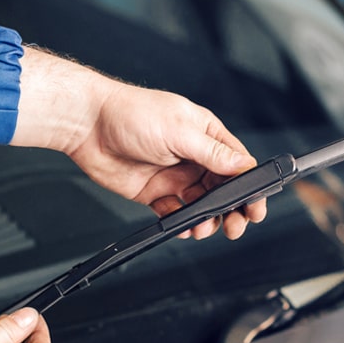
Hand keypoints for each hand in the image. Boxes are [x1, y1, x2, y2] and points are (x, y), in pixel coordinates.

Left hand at [11, 46, 266, 239]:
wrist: (88, 126)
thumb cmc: (131, 114)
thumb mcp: (180, 131)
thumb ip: (213, 153)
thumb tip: (243, 166)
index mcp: (206, 135)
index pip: (238, 164)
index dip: (250, 187)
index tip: (255, 207)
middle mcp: (193, 156)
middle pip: (224, 189)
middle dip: (232, 209)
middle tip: (235, 226)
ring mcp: (174, 175)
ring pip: (202, 205)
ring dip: (207, 220)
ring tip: (203, 228)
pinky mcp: (154, 192)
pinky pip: (175, 213)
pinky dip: (181, 223)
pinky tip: (182, 227)